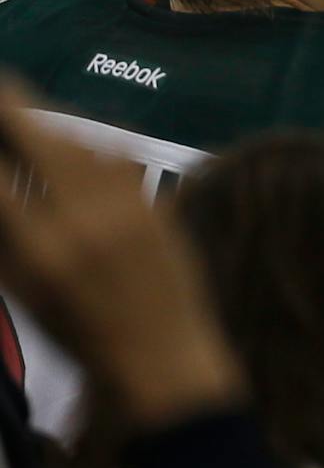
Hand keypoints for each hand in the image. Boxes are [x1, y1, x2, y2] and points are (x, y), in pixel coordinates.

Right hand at [0, 81, 243, 428]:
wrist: (164, 359)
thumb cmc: (82, 338)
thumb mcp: (27, 297)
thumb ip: (6, 242)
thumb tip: (2, 195)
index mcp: (42, 255)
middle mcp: (86, 224)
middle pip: (44, 143)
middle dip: (13, 107)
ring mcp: (130, 210)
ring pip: (84, 143)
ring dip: (51, 120)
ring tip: (24, 109)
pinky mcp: (159, 205)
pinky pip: (118, 159)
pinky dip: (88, 142)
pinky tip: (72, 139)